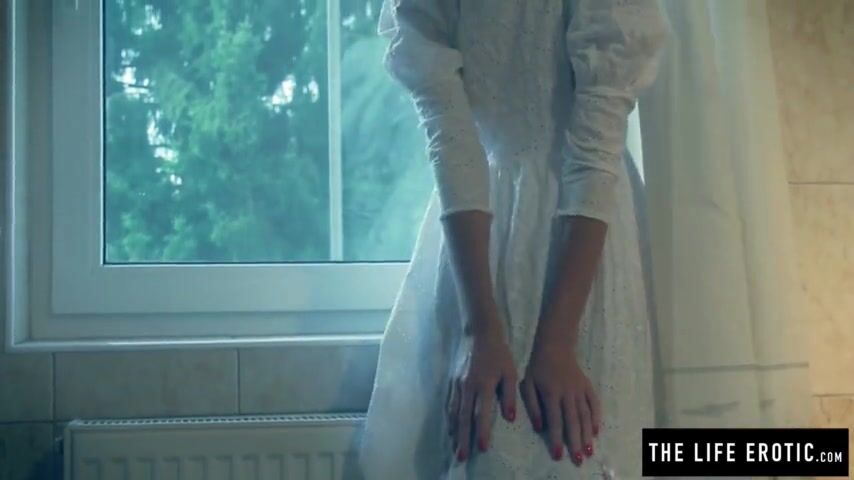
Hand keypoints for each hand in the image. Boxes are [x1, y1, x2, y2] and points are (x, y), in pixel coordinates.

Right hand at [446, 319, 516, 462]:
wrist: (479, 334)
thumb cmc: (499, 354)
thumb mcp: (510, 373)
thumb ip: (509, 395)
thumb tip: (509, 418)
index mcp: (483, 385)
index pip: (481, 413)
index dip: (482, 431)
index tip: (482, 447)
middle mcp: (467, 387)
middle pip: (463, 417)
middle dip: (463, 438)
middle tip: (462, 456)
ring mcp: (457, 385)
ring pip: (454, 412)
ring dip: (454, 431)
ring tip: (455, 447)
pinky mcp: (453, 381)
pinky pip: (450, 404)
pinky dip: (450, 418)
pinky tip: (451, 428)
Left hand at [520, 328, 600, 465]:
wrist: (555, 346)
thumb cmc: (537, 367)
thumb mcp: (528, 384)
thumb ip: (533, 406)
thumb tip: (539, 427)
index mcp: (551, 393)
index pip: (555, 421)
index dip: (557, 439)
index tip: (559, 455)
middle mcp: (568, 393)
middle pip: (573, 421)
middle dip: (576, 442)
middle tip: (579, 460)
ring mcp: (579, 390)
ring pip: (585, 415)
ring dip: (587, 434)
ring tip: (589, 451)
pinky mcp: (587, 386)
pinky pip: (594, 403)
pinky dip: (596, 417)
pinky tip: (596, 430)